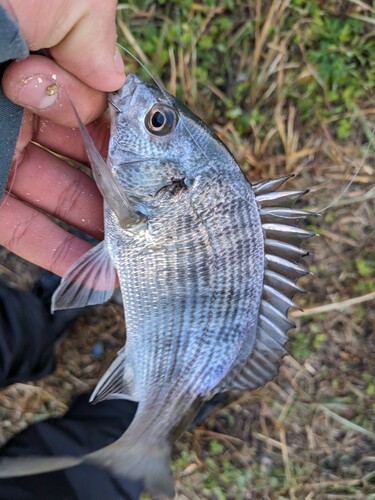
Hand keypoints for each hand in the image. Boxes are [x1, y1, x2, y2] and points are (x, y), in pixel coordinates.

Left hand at [0, 0, 124, 275]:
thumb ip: (94, 38)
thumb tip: (115, 82)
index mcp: (38, 65)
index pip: (96, 112)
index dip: (126, 141)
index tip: (153, 168)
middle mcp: (15, 109)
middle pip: (80, 161)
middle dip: (116, 191)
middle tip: (148, 218)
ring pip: (52, 199)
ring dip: (92, 230)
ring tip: (129, 255)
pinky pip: (18, 226)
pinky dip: (54, 251)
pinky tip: (91, 271)